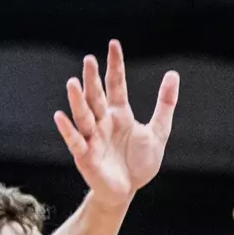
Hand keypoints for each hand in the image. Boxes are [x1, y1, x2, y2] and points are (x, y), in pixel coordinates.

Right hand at [54, 39, 178, 204]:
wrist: (128, 190)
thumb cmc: (139, 162)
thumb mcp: (158, 131)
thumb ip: (164, 104)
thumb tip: (173, 74)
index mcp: (119, 114)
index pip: (116, 84)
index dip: (115, 66)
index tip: (113, 44)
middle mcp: (103, 122)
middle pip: (96, 96)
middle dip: (92, 79)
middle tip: (89, 59)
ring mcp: (92, 137)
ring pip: (83, 115)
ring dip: (77, 100)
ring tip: (73, 82)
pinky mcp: (85, 155)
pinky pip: (75, 140)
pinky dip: (68, 130)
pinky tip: (60, 116)